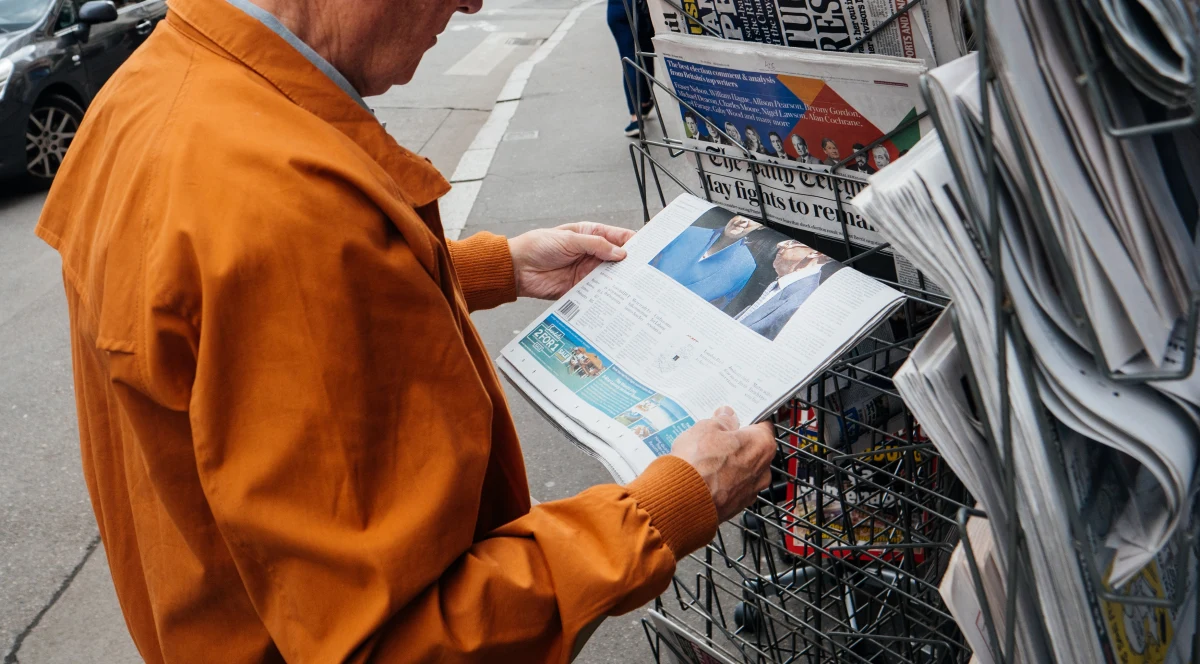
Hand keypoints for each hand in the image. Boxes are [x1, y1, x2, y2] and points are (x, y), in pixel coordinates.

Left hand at [508, 222, 635, 298]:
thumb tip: (620, 253)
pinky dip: (608, 295)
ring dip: (621, 281)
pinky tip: (618, 297)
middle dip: (631, 264)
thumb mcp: (570, 239)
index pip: (619, 237)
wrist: (518, 268)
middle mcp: (592, 254)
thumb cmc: (539, 245)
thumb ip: (596, 245)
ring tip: (637, 285)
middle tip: (647, 270)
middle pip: (618, 259)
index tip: (650, 248)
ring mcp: (587, 272)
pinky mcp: (581, 288)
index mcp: (591, 235)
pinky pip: (599, 292)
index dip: (634, 242)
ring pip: (611, 276)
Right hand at [670, 406, 775, 521]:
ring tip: (707, 461)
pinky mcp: (738, 506)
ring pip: (744, 471)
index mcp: (762, 445)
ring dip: (731, 466)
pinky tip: (706, 478)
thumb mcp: (706, 428)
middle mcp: (763, 470)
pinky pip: (734, 489)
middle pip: (754, 450)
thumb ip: (722, 421)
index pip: (762, 426)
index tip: (735, 419)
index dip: (746, 421)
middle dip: (738, 444)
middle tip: (717, 439)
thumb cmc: (697, 463)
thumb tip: (727, 417)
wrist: (683, 500)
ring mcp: (751, 491)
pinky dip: (724, 483)